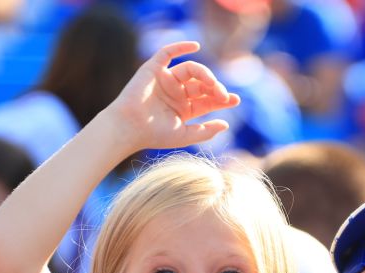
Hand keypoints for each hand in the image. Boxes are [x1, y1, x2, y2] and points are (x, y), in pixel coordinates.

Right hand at [105, 41, 240, 152]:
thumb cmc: (154, 135)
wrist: (129, 128)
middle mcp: (177, 93)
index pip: (208, 100)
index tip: (235, 100)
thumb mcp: (185, 135)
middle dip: (215, 88)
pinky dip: (181, 47)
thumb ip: (206, 131)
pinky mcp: (154, 69)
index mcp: (184, 109)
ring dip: (205, 74)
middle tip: (223, 95)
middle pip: (202, 85)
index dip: (222, 99)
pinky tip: (196, 46)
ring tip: (212, 83)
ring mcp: (166, 80)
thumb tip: (226, 124)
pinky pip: (168, 53)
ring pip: (191, 70)